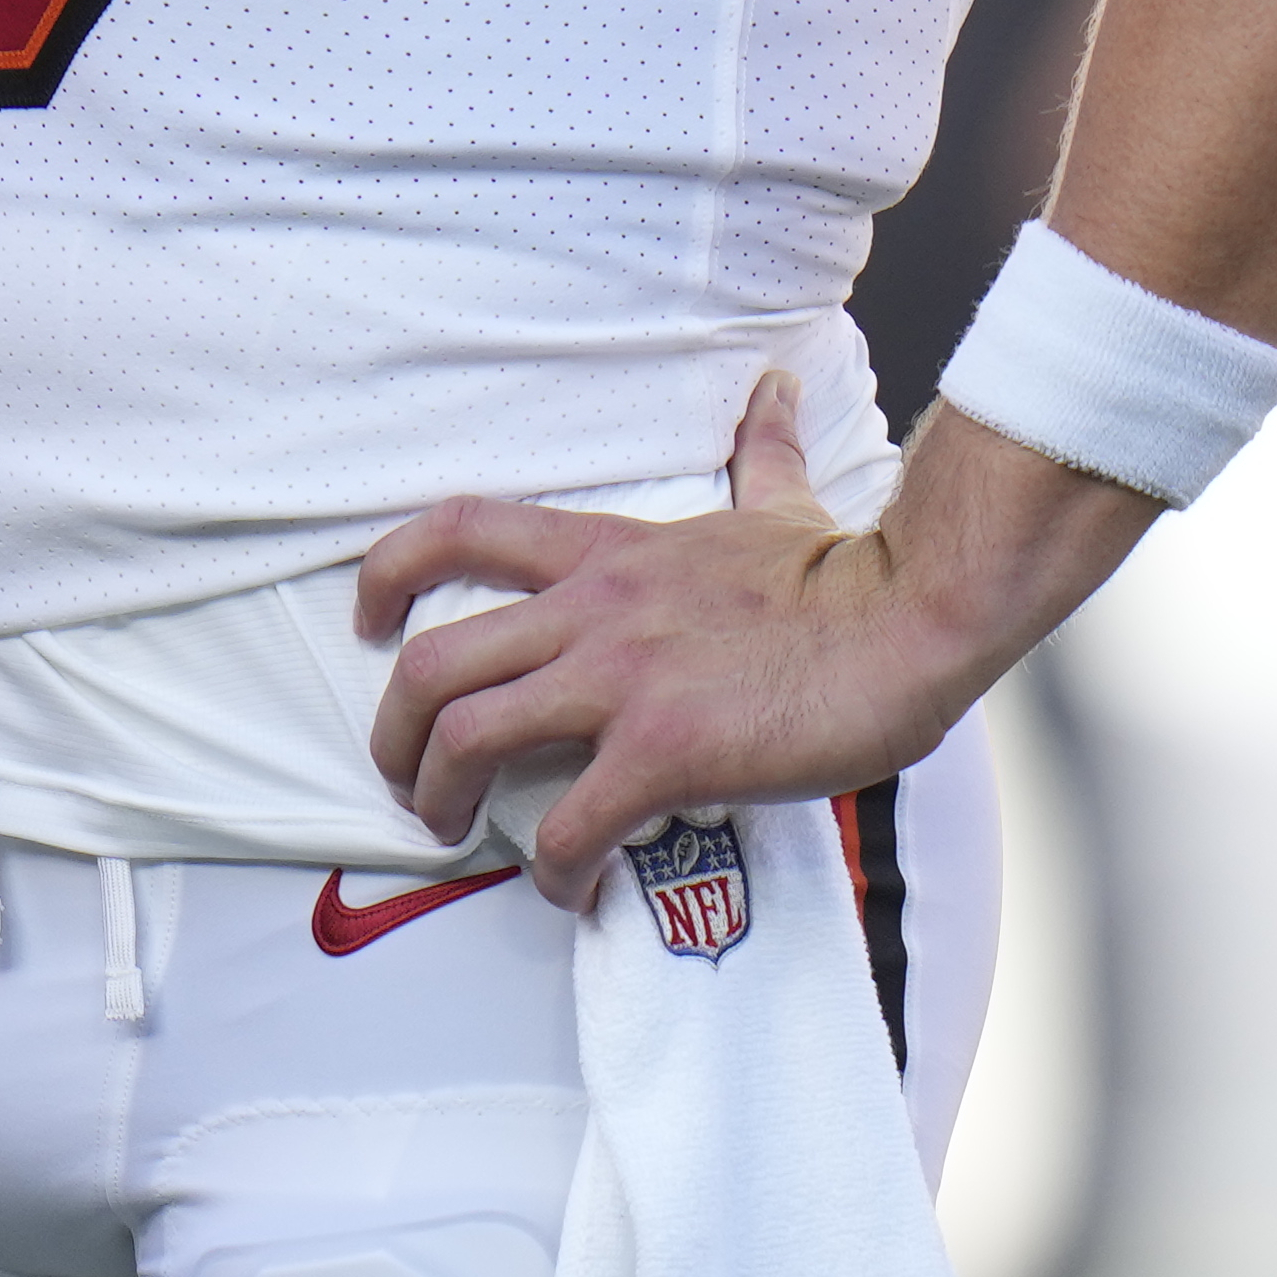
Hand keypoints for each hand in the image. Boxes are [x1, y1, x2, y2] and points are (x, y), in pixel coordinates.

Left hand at [357, 374, 1000, 900]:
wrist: (910, 622)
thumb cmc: (847, 577)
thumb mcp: (779, 502)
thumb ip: (760, 453)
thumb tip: (773, 391)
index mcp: (607, 554)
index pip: (457, 531)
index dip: (386, 573)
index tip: (366, 621)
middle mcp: (594, 612)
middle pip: (430, 661)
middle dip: (393, 732)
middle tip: (406, 778)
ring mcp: (623, 682)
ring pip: (468, 736)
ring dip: (442, 799)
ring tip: (458, 836)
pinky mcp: (665, 752)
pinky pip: (569, 823)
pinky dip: (551, 867)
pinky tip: (570, 885)